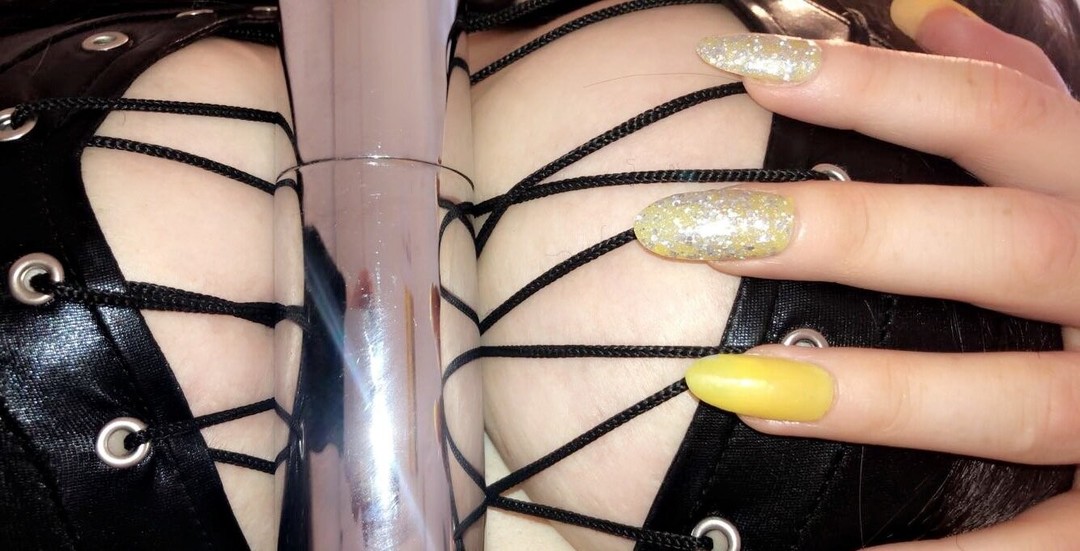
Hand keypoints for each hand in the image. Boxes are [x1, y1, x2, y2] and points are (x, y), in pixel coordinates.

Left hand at [633, 0, 1079, 547]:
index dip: (876, 84)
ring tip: (726, 384)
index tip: (740, 67)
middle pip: (1006, 250)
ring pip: (1016, 400)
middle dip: (850, 235)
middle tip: (687, 228)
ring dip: (875, 393)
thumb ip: (1021, 98)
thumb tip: (921, 10)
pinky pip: (1040, 541)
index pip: (1003, 113)